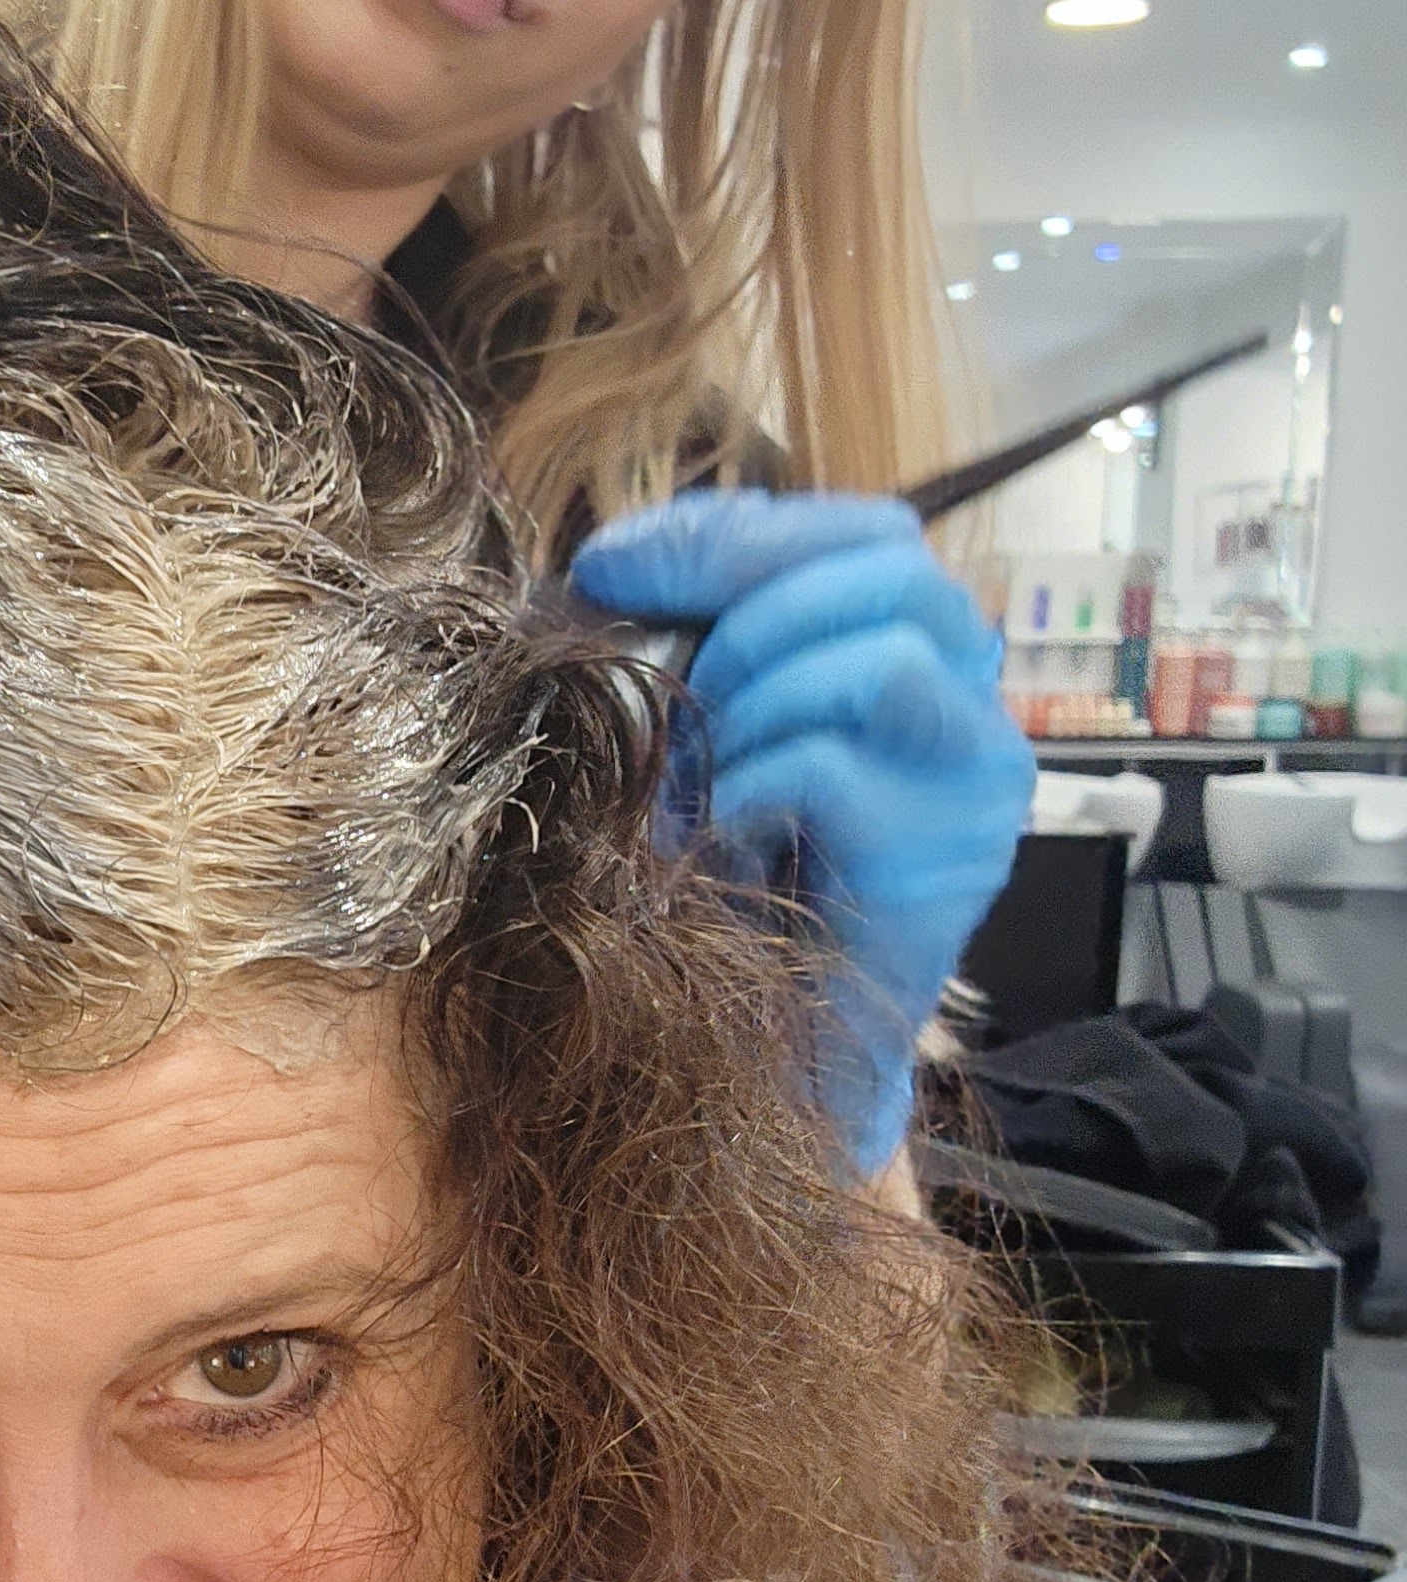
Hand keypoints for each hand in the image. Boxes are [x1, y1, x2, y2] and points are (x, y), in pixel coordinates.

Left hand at [571, 492, 1035, 1172]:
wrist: (768, 1051)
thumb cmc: (729, 882)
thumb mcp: (700, 732)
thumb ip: (683, 637)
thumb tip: (606, 566)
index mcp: (918, 653)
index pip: (866, 530)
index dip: (735, 531)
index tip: (610, 567)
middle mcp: (971, 707)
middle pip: (892, 572)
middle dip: (751, 614)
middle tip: (682, 695)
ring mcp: (975, 787)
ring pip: (878, 661)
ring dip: (753, 709)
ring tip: (707, 784)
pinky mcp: (946, 868)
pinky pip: (834, 769)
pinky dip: (748, 789)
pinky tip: (722, 840)